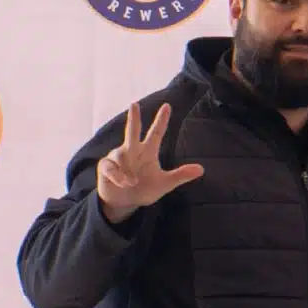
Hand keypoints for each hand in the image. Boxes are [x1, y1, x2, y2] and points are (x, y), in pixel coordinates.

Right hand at [96, 102, 203, 223]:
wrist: (125, 203)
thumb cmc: (144, 189)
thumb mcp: (165, 183)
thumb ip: (181, 175)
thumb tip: (202, 169)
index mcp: (149, 151)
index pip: (156, 132)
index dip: (162, 120)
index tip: (167, 106)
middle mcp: (133, 150)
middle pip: (133, 130)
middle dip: (133, 117)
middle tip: (134, 104)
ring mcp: (118, 157)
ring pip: (121, 155)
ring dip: (127, 171)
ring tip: (132, 182)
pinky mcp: (106, 165)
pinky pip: (111, 167)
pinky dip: (118, 176)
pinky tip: (124, 183)